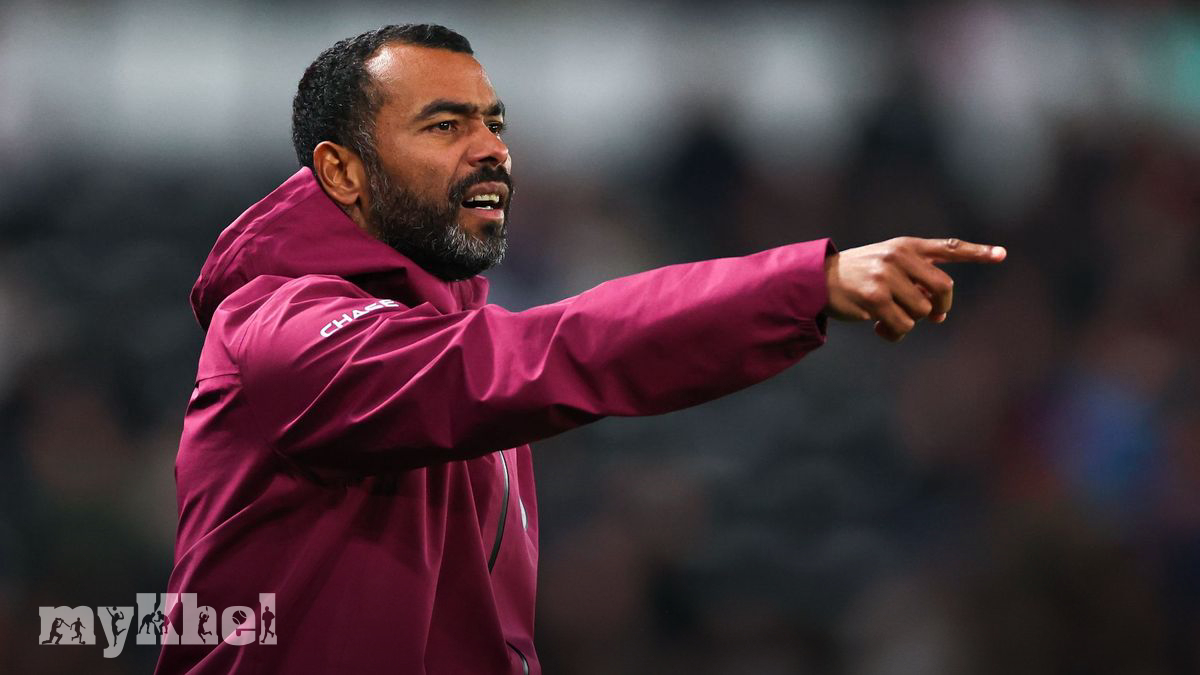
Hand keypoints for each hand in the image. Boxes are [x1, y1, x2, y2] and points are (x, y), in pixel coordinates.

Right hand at [823, 237, 1005, 341]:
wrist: (817, 280)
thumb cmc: (857, 276)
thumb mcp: (886, 264)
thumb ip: (915, 276)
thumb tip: (939, 308)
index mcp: (906, 246)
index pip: (948, 247)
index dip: (977, 253)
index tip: (1002, 255)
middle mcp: (899, 256)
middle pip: (943, 288)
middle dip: (941, 306)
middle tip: (933, 316)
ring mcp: (886, 276)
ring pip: (922, 311)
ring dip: (910, 321)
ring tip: (889, 318)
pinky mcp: (875, 297)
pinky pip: (903, 326)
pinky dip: (895, 333)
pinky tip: (879, 327)